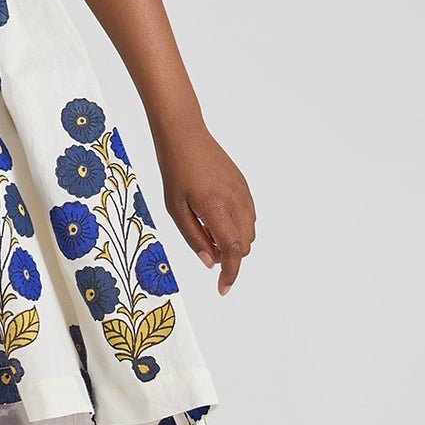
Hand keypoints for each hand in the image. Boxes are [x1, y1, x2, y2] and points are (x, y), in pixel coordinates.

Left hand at [155, 121, 255, 295]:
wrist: (186, 136)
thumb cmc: (175, 171)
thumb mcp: (175, 209)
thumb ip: (194, 238)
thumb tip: (210, 262)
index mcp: (216, 207)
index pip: (233, 250)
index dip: (231, 273)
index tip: (223, 288)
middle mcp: (235, 201)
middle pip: (244, 245)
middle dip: (229, 256)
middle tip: (205, 246)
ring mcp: (243, 193)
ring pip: (249, 232)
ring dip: (233, 241)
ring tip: (206, 227)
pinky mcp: (244, 186)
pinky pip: (248, 216)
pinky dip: (237, 226)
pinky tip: (215, 216)